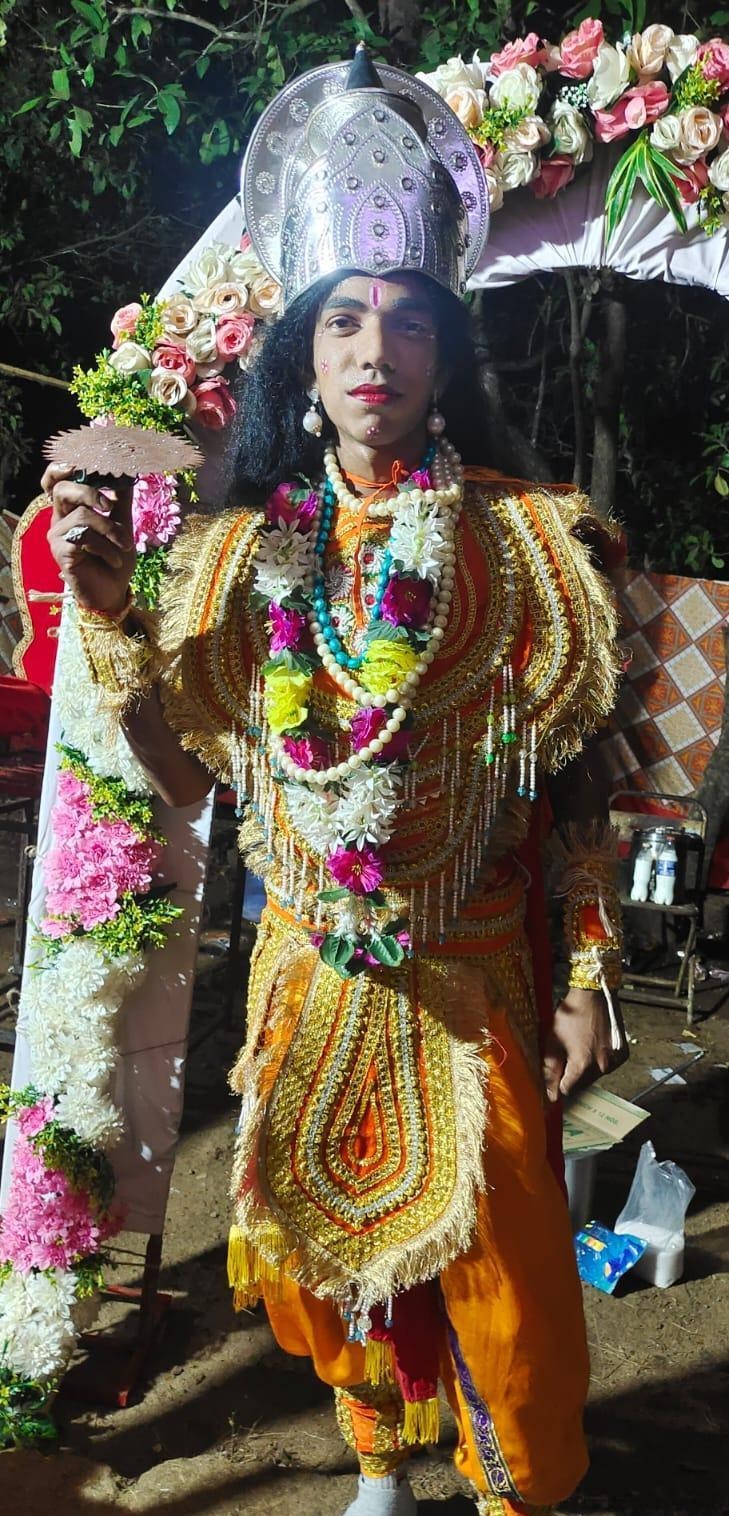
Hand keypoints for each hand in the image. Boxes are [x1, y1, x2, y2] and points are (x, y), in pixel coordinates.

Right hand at [42, 462, 135, 616]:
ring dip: (110, 529)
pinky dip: (106, 546)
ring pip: (81, 515)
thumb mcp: (123, 524)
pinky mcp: (60, 552)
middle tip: (110, 506)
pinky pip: (85, 537)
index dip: (60, 468)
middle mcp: (59, 520)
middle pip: (62, 490)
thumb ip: (121, 499)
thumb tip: (127, 473)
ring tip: (124, 545)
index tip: (77, 463)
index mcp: (70, 510)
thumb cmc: (115, 558)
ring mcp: (57, 537)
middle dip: (89, 492)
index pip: (54, 482)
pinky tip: (114, 559)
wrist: (114, 591)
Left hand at [543, 987, 627, 1103]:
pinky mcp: (623, 1054)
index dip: (557, 1083)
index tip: (554, 1075)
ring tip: (580, 1047)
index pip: (567, 1089)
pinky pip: (608, 1066)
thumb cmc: (571, 1015)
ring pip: (595, 1076)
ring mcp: (615, 1061)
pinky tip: (593, 1045)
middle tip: (566, 1056)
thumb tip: (550, 1093)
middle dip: (572, 1075)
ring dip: (586, 1069)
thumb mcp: (553, 1040)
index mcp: (582, 1065)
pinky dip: (600, 1061)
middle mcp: (602, 1067)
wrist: (594, 994)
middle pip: (582, 1084)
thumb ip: (550, 1069)